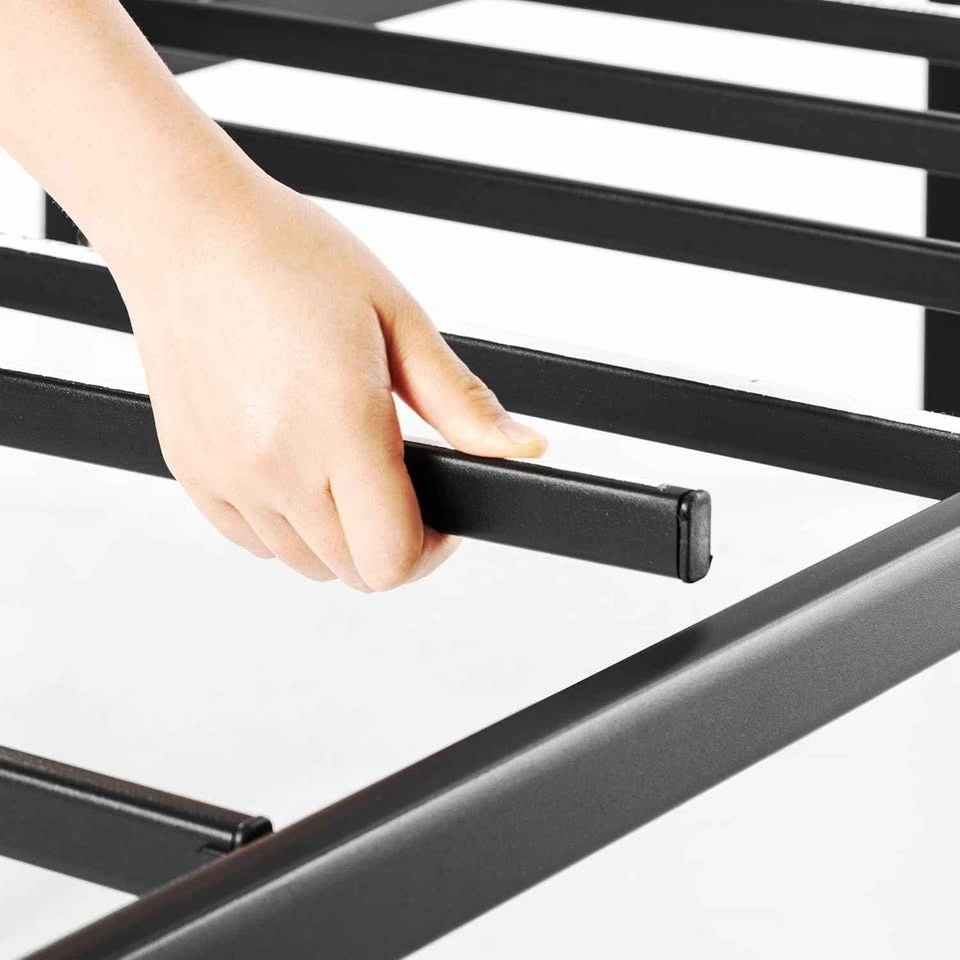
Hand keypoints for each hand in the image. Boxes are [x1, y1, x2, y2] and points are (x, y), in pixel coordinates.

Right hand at [108, 167, 546, 590]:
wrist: (188, 230)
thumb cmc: (289, 259)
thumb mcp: (398, 319)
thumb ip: (461, 403)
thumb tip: (521, 448)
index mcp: (337, 425)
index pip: (394, 559)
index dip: (433, 549)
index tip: (441, 514)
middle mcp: (275, 465)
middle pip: (356, 572)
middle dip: (393, 540)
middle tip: (399, 480)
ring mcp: (228, 476)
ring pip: (308, 563)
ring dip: (342, 534)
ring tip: (345, 463)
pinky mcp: (194, 474)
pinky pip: (257, 542)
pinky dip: (289, 524)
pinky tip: (297, 463)